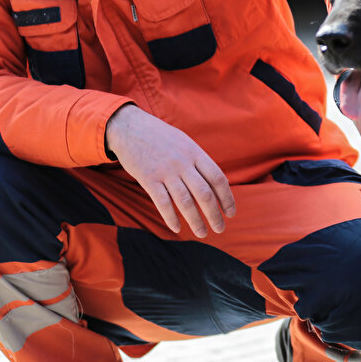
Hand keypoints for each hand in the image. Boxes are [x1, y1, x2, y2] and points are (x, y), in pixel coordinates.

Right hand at [105, 104, 235, 237]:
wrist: (130, 127)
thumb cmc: (161, 136)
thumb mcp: (185, 142)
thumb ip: (198, 161)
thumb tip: (214, 182)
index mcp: (195, 153)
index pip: (218, 178)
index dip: (226, 197)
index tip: (230, 212)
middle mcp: (183, 163)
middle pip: (204, 194)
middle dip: (214, 214)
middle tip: (220, 229)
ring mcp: (166, 171)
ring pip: (185, 202)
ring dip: (196, 221)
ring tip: (202, 233)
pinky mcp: (148, 179)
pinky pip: (162, 202)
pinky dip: (170, 217)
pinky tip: (176, 228)